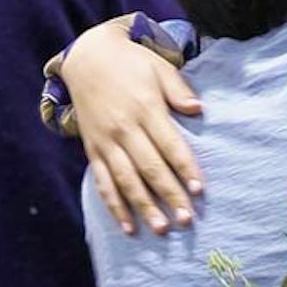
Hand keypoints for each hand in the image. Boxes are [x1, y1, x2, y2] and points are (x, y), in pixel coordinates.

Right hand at [60, 19, 205, 235]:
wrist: (87, 57)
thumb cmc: (131, 63)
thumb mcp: (159, 68)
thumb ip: (178, 90)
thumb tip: (199, 109)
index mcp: (145, 108)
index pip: (169, 145)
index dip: (185, 168)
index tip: (200, 190)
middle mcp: (124, 128)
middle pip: (150, 168)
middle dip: (169, 196)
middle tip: (187, 220)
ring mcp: (106, 142)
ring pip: (126, 181)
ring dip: (143, 207)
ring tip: (162, 229)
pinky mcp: (93, 150)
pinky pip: (103, 182)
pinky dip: (114, 206)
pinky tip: (127, 226)